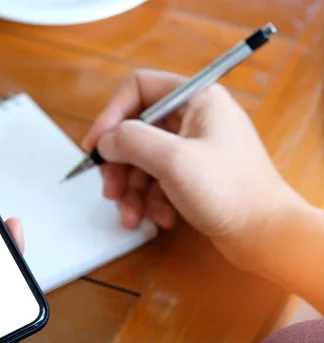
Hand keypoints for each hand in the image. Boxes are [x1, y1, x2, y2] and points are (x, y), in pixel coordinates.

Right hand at [83, 69, 299, 267]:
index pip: (138, 88)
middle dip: (120, 165)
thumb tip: (105, 140)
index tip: (96, 146)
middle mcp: (194, 118)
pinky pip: (158, 180)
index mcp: (196, 99)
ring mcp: (194, 147)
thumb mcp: (173, 160)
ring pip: (143, 159)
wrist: (265, 235)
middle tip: (110, 192)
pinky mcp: (193, 174)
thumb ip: (131, 141)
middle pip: (136, 130)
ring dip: (132, 191)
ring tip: (132, 216)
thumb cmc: (230, 192)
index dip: (111, 115)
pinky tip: (160, 218)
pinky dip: (152, 201)